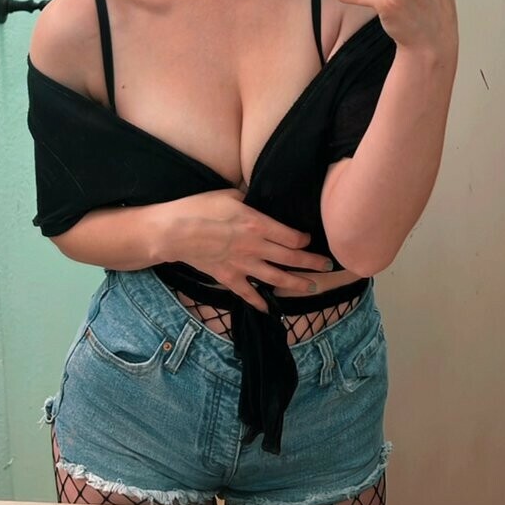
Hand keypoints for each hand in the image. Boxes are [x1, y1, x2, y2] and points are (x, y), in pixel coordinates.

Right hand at [158, 189, 333, 312]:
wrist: (175, 231)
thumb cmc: (200, 207)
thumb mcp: (229, 195)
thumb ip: (249, 200)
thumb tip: (259, 199)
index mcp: (258, 224)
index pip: (291, 237)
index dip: (305, 240)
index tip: (309, 240)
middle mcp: (256, 247)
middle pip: (291, 258)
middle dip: (312, 263)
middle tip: (329, 266)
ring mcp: (243, 264)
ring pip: (276, 277)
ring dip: (297, 283)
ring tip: (312, 287)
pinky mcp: (228, 277)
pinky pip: (248, 293)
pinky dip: (259, 302)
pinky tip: (268, 309)